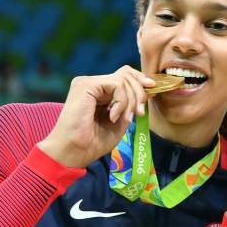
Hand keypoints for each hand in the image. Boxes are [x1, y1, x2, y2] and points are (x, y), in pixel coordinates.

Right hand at [37, 66, 155, 167]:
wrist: (73, 152)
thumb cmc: (93, 142)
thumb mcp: (120, 122)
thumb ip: (131, 105)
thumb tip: (149, 89)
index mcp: (99, 92)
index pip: (125, 76)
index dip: (140, 82)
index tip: (153, 93)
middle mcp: (93, 84)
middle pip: (126, 74)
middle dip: (139, 93)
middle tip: (139, 113)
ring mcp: (87, 82)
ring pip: (123, 79)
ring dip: (131, 100)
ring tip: (126, 119)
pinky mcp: (85, 85)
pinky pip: (116, 84)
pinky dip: (122, 101)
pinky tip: (114, 116)